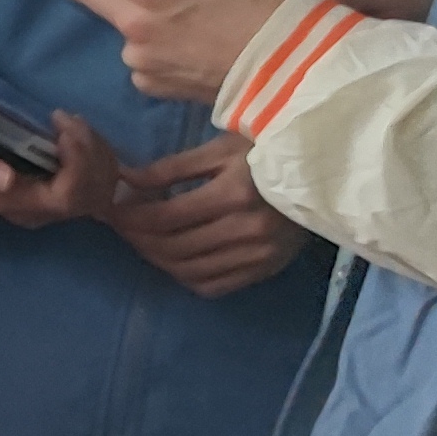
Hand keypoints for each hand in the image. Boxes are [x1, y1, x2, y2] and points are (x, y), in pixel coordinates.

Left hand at [0, 0, 309, 105]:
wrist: (302, 74)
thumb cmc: (277, 2)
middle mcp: (132, 23)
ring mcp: (138, 59)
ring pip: (122, 21)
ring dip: (141, 9)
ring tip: (199, 13)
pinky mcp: (149, 86)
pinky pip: (142, 53)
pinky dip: (159, 42)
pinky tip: (200, 44)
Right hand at [0, 108, 131, 229]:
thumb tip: (6, 181)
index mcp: (13, 204)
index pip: (66, 196)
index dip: (77, 163)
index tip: (63, 126)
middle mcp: (36, 210)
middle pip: (90, 194)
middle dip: (90, 153)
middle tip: (69, 118)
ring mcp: (48, 202)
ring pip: (98, 187)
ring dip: (95, 151)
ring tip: (71, 121)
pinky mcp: (55, 188)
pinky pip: (93, 179)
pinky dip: (93, 152)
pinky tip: (74, 131)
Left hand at [106, 135, 312, 298]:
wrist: (324, 173)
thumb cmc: (267, 151)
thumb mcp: (219, 149)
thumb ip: (170, 169)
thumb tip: (125, 182)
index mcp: (233, 194)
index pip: (165, 216)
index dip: (130, 217)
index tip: (111, 210)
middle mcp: (247, 230)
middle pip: (172, 247)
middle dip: (137, 239)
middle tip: (122, 227)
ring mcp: (258, 255)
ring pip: (188, 271)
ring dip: (157, 259)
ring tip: (144, 241)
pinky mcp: (265, 269)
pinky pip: (213, 286)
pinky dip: (185, 276)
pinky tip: (175, 259)